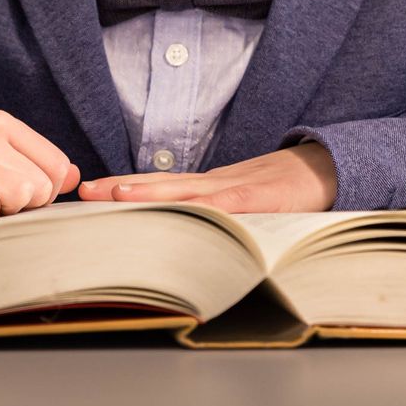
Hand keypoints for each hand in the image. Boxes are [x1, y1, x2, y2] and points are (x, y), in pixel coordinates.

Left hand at [76, 143, 337, 212]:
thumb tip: (174, 236)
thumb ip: (209, 214)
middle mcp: (211, 185)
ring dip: (150, 192)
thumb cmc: (280, 193)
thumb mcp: (238, 204)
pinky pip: (228, 204)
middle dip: (119, 188)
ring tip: (116, 193)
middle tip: (83, 190)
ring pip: (186, 190)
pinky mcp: (259, 197)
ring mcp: (234, 189)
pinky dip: (206, 207)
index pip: (155, 187)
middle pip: (159, 184)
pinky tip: (185, 209)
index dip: (121, 189)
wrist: (322, 169)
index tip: (87, 193)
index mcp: (204, 189)